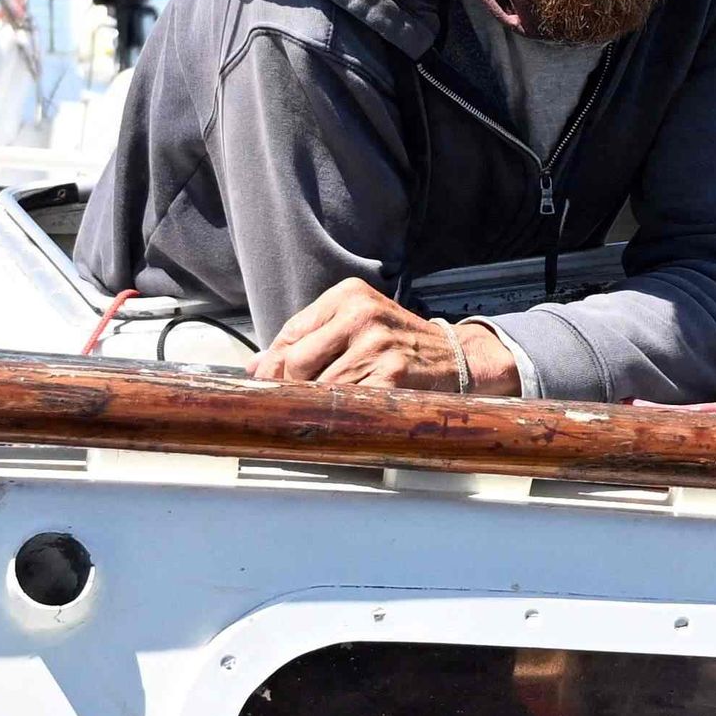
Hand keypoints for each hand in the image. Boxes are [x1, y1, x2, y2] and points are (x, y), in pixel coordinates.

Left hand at [260, 279, 518, 394]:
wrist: (458, 359)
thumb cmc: (400, 344)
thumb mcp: (357, 324)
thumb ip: (308, 339)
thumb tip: (257, 367)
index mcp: (348, 296)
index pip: (289, 334)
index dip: (271, 367)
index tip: (264, 386)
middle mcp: (361, 314)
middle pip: (295, 363)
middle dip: (289, 390)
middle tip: (291, 407)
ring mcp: (377, 346)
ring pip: (318, 390)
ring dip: (315, 408)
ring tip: (326, 412)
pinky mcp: (391, 378)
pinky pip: (346, 406)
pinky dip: (339, 418)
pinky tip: (347, 419)